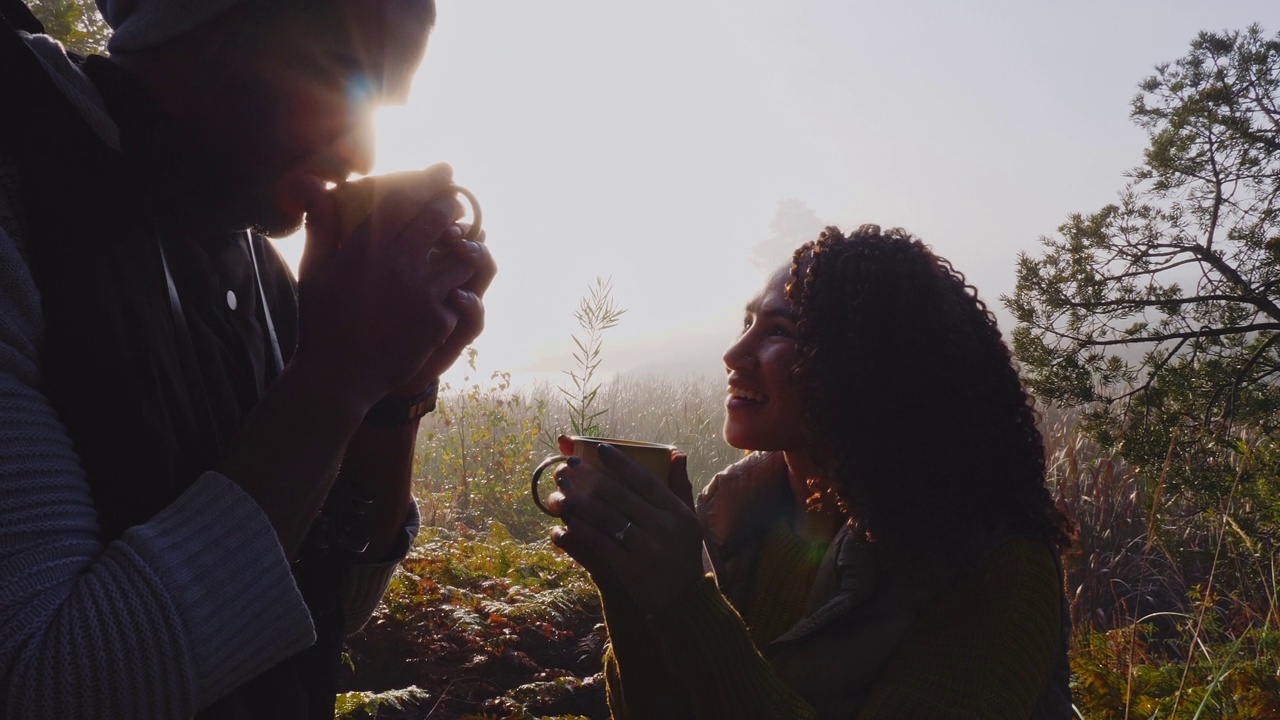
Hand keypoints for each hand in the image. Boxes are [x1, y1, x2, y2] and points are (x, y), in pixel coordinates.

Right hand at [294, 163, 478, 406]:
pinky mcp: (440, 320)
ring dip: (467, 246)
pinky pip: (463, 294)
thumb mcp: (314, 270)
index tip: (444, 170)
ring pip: (463, 255)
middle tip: (457, 201)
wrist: (338, 374)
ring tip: (464, 244)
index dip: (429, 181)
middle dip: (453, 205)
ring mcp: (424, 292)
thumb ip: (321, 225)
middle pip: (439, 219)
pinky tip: (459, 287)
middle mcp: (399, 263)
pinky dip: (462, 288)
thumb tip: (315, 185)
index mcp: (368, 246)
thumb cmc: (321, 320)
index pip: (405, 200)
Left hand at [550, 442, 703, 613]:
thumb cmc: (683, 552)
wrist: (683, 599)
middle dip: (590, 476)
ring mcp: (645, 548)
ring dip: (580, 498)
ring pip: (606, 516)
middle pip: (619, 495)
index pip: (644, 479)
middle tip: (569, 464)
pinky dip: (582, 528)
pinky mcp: (630, 568)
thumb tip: (675, 453)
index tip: (600, 447)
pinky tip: (567, 517)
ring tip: (562, 486)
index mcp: (676, 511)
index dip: (621, 462)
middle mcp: (662, 526)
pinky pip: (600, 542)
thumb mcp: (689, 518)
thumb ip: (680, 485)